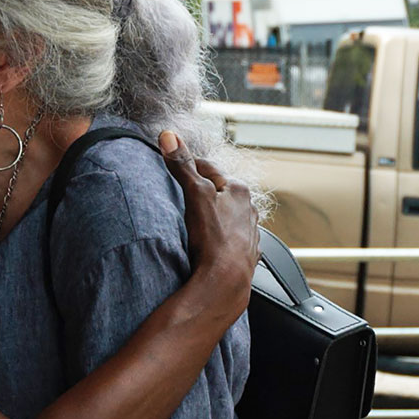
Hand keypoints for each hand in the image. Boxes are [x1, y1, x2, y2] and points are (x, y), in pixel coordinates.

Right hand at [160, 132, 258, 286]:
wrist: (226, 282)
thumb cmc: (214, 238)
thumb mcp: (195, 194)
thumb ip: (182, 165)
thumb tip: (169, 136)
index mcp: (239, 190)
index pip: (209, 168)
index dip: (190, 165)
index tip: (177, 164)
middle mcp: (249, 210)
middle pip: (222, 193)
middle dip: (205, 191)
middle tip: (185, 193)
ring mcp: (249, 233)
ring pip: (229, 216)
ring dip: (216, 215)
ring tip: (198, 220)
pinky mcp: (246, 254)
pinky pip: (232, 239)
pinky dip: (222, 237)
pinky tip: (213, 243)